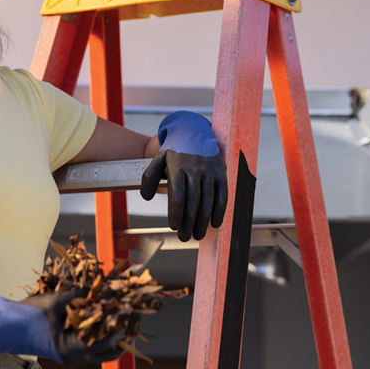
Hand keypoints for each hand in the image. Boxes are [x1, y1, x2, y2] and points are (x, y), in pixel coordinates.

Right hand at [0, 290, 123, 363]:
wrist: (2, 327)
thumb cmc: (26, 317)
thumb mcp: (55, 302)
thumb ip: (79, 295)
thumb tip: (99, 286)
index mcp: (72, 349)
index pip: (107, 341)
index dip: (121, 325)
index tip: (129, 311)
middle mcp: (73, 357)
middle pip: (108, 352)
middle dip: (121, 335)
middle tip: (130, 319)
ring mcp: (69, 355)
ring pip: (99, 351)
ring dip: (111, 336)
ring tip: (119, 319)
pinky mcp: (64, 349)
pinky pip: (88, 346)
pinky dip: (97, 334)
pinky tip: (100, 319)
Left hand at [140, 111, 228, 241]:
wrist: (194, 131)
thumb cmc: (174, 151)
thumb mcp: (157, 159)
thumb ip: (149, 177)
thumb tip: (146, 197)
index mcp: (178, 168)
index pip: (178, 195)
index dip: (176, 214)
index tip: (174, 227)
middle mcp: (195, 169)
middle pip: (193, 202)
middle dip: (188, 223)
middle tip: (184, 237)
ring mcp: (210, 171)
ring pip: (208, 201)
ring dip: (203, 221)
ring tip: (197, 235)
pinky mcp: (221, 172)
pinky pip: (222, 195)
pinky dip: (220, 211)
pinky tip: (214, 224)